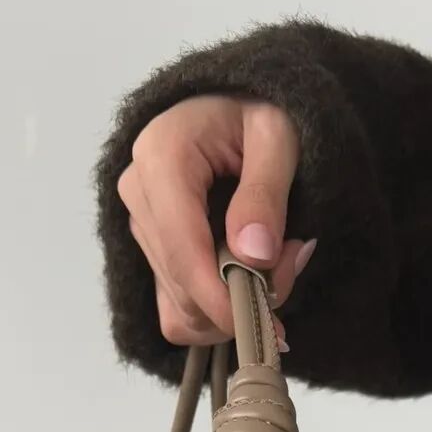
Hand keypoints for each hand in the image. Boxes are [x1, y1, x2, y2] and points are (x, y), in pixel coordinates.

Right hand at [118, 95, 316, 351]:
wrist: (242, 108)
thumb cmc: (261, 112)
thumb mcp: (278, 137)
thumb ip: (266, 192)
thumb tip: (253, 255)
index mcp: (161, 155)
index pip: (183, 249)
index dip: (221, 298)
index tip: (265, 323)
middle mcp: (138, 192)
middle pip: (185, 287)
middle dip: (244, 295)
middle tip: (294, 259)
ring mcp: (141, 227)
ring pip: (183, 308)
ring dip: (236, 305)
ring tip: (277, 261)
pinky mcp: (150, 254)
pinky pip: (177, 315)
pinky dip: (218, 314)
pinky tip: (249, 281)